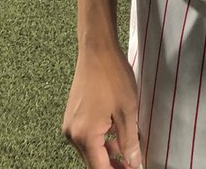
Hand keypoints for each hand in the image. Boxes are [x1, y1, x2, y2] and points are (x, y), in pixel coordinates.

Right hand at [62, 44, 142, 167]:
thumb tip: (134, 163)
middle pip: (92, 162)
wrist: (96, 49)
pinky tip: (116, 137)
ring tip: (128, 155)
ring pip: (90, 150)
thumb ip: (130, 142)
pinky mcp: (73, 115)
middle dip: (112, 166)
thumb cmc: (112, 76)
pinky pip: (87, 136)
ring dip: (107, 155)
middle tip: (132, 165)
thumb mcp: (127, 111)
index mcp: (85, 136)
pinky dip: (101, 141)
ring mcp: (70, 124)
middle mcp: (73, 134)